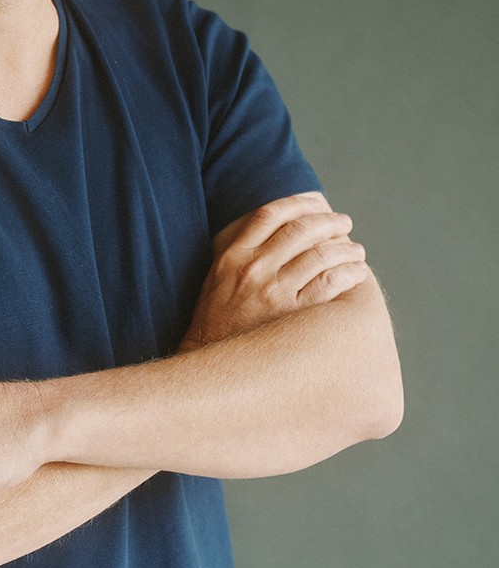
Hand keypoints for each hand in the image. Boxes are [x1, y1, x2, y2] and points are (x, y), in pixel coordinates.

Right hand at [178, 192, 368, 350]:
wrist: (210, 364)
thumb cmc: (217, 323)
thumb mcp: (217, 280)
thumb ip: (241, 255)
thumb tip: (275, 234)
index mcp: (232, 256)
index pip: (270, 215)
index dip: (298, 203)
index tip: (317, 203)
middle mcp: (252, 268)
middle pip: (301, 230)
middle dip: (330, 222)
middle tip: (344, 224)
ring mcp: (272, 290)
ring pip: (321, 255)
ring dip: (346, 249)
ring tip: (356, 252)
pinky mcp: (291, 313)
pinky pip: (330, 282)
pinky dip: (349, 273)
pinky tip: (357, 274)